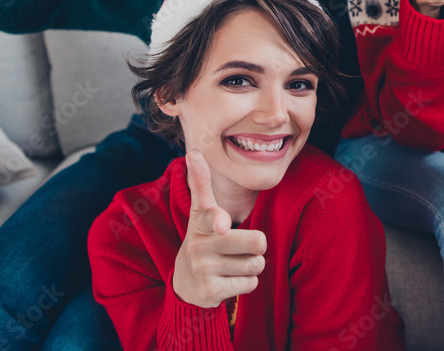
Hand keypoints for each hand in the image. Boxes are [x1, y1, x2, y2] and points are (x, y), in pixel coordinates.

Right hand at [172, 152, 266, 308]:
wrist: (186, 284)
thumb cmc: (203, 239)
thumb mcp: (200, 213)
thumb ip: (201, 184)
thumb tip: (193, 151)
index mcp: (201, 223)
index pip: (211, 216)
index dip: (219, 220)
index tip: (222, 224)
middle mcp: (199, 246)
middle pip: (257, 242)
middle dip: (257, 245)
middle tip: (241, 247)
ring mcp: (203, 270)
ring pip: (256, 264)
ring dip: (252, 265)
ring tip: (232, 264)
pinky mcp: (210, 292)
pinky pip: (250, 284)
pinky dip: (246, 283)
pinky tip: (229, 280)